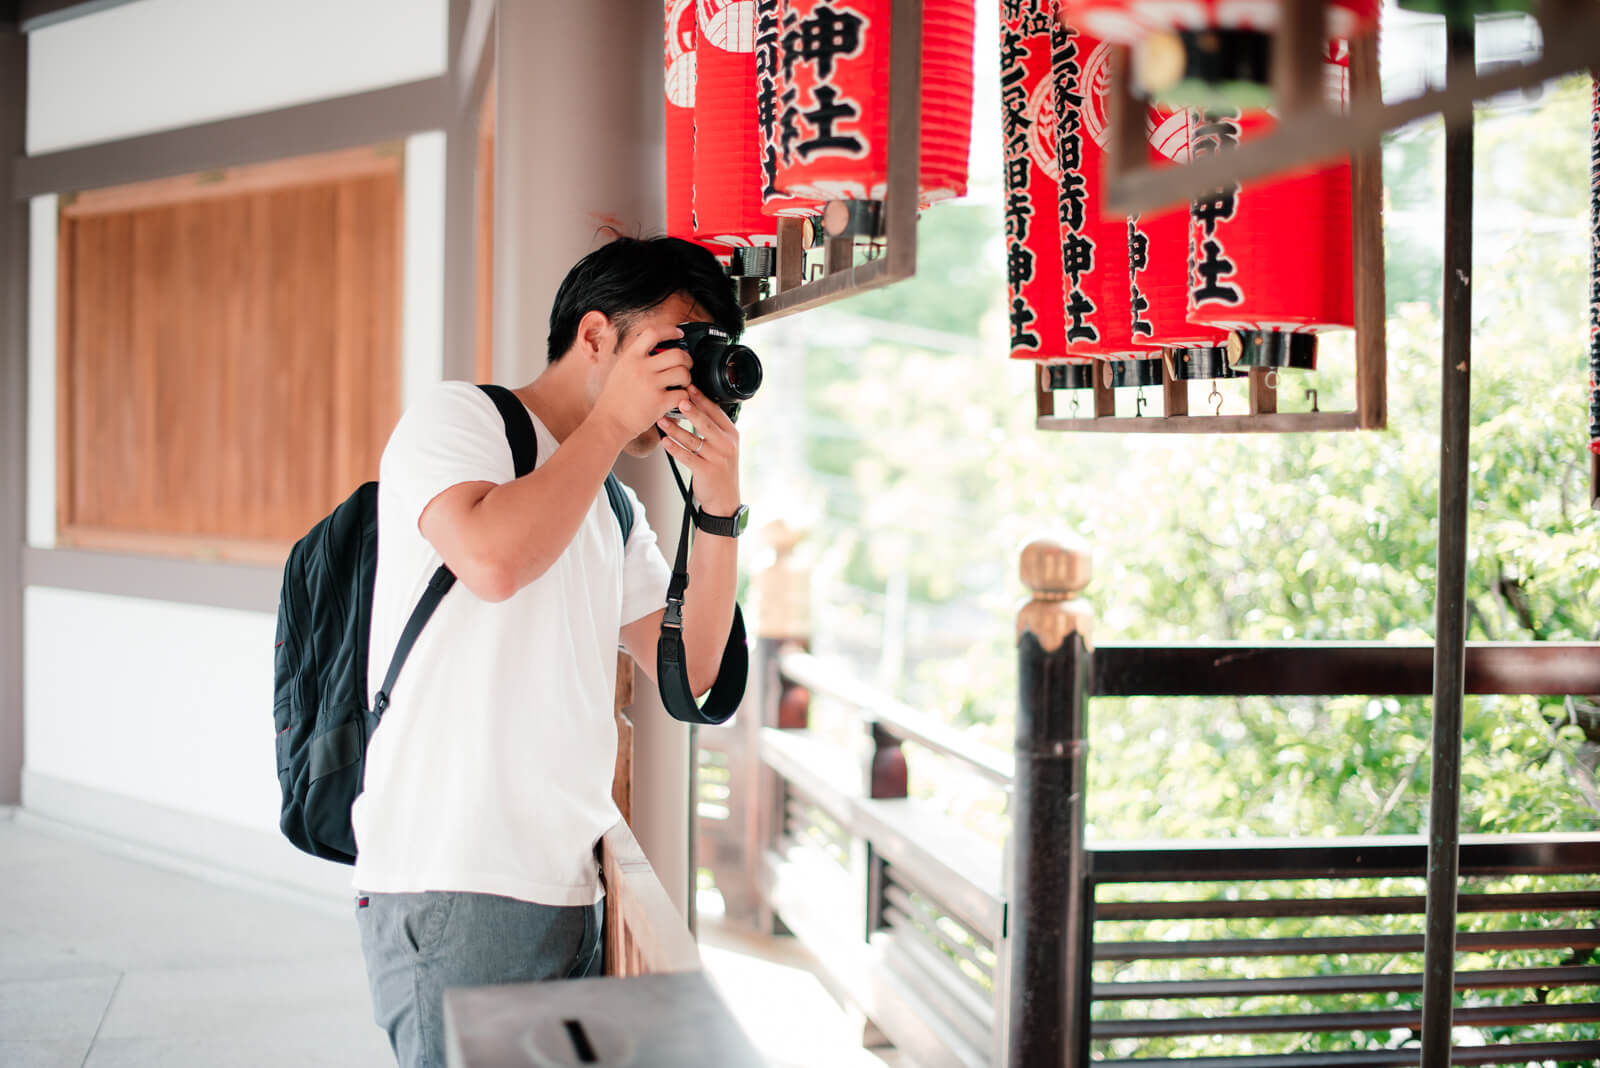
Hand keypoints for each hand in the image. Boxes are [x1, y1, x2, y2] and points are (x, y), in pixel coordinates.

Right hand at [593, 325, 692, 442]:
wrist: (609, 423)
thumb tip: (652, 347)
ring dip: (687, 378)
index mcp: (631, 357)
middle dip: (687, 359)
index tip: (679, 334)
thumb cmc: (614, 399)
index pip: (653, 333)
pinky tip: (679, 398)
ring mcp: (651, 385)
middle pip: (677, 353)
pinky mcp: (659, 402)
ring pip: (683, 373)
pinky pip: (683, 393)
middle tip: (686, 365)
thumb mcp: (620, 370)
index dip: (670, 331)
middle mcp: (641, 368)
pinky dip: (685, 396)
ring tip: (682, 383)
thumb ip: (636, 358)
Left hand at [656, 386, 740, 514]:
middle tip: (677, 398)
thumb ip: (714, 429)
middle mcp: (726, 445)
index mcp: (732, 435)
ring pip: (693, 439)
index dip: (702, 399)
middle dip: (691, 410)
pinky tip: (665, 441)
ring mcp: (717, 459)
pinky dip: (674, 449)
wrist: (725, 500)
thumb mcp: (724, 447)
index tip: (690, 387)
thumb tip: (696, 407)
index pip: (716, 412)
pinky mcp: (706, 471)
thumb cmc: (720, 471)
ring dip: (676, 429)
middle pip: (706, 423)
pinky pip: (687, 457)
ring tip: (662, 420)